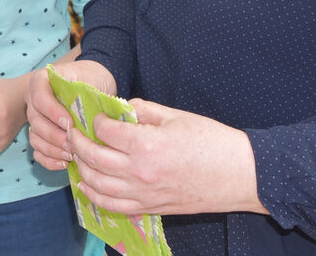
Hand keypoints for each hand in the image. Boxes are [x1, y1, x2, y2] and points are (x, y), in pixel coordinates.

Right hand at [26, 59, 113, 170]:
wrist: (93, 82)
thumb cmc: (91, 79)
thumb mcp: (89, 79)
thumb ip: (83, 94)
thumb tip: (83, 119)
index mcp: (41, 81)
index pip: (40, 99)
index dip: (53, 113)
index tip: (70, 123)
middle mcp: (33, 100)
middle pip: (36, 122)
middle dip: (56, 136)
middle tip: (74, 144)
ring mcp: (35, 119)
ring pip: (35, 138)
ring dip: (53, 150)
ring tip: (72, 155)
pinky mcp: (41, 135)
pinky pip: (38, 151)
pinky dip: (49, 160)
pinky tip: (65, 164)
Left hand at [70, 98, 263, 216]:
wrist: (241, 175)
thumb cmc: (212, 141)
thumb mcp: (176, 116)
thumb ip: (142, 110)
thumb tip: (120, 108)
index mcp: (146, 144)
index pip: (105, 131)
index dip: (95, 121)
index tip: (94, 115)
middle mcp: (139, 172)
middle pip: (93, 158)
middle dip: (78, 142)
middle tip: (74, 131)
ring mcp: (144, 194)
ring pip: (97, 184)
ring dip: (81, 168)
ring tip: (77, 154)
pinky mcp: (150, 208)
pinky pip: (113, 206)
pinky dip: (94, 196)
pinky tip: (85, 185)